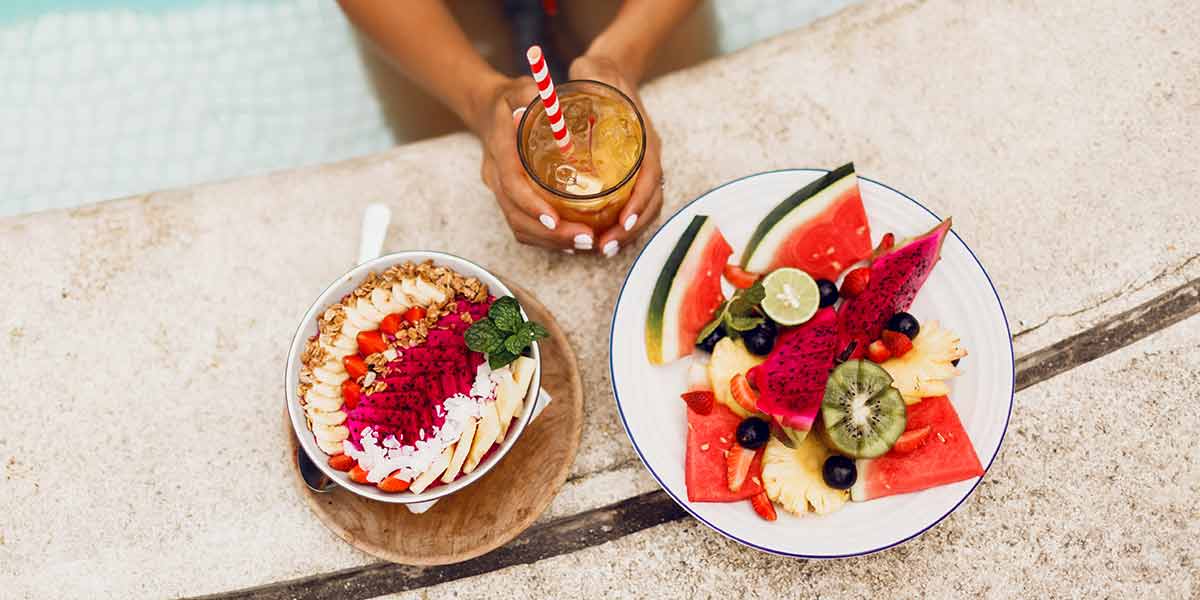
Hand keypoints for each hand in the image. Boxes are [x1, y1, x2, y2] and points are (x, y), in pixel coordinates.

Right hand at [467, 76, 594, 250]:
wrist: (486, 109)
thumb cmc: (508, 98)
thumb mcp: (520, 89)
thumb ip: (534, 95)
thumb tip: (556, 106)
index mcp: (499, 150)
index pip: (512, 185)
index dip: (532, 206)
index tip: (556, 219)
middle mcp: (496, 176)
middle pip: (516, 216)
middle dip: (550, 234)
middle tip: (586, 238)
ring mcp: (501, 190)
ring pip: (519, 226)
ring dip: (551, 241)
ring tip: (586, 243)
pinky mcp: (510, 198)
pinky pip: (523, 225)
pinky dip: (547, 238)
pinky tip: (573, 241)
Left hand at [568, 54, 663, 257]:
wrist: (613, 71)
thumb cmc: (600, 73)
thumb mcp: (592, 71)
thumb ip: (583, 79)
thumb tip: (558, 95)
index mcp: (644, 137)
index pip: (649, 176)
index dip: (638, 202)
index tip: (621, 221)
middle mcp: (647, 155)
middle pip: (650, 201)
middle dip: (630, 229)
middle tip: (604, 247)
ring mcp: (641, 166)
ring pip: (643, 208)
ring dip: (625, 234)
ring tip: (602, 250)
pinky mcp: (630, 173)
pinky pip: (632, 205)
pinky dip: (620, 224)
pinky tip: (600, 237)